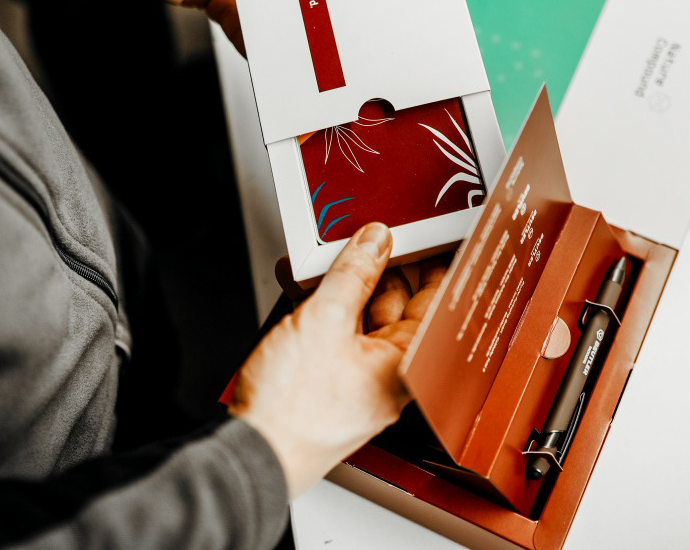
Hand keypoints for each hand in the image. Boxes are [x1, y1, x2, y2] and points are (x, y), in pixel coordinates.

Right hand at [228, 223, 447, 497]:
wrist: (253, 454)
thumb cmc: (294, 413)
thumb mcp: (325, 321)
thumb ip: (353, 274)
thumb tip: (374, 243)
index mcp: (409, 363)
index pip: (436, 301)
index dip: (432, 263)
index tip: (426, 235)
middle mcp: (391, 372)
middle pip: (396, 304)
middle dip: (380, 266)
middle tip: (368, 234)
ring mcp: (359, 376)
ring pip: (361, 315)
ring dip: (343, 282)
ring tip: (324, 254)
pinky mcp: (330, 379)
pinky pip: (335, 331)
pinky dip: (321, 305)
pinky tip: (301, 283)